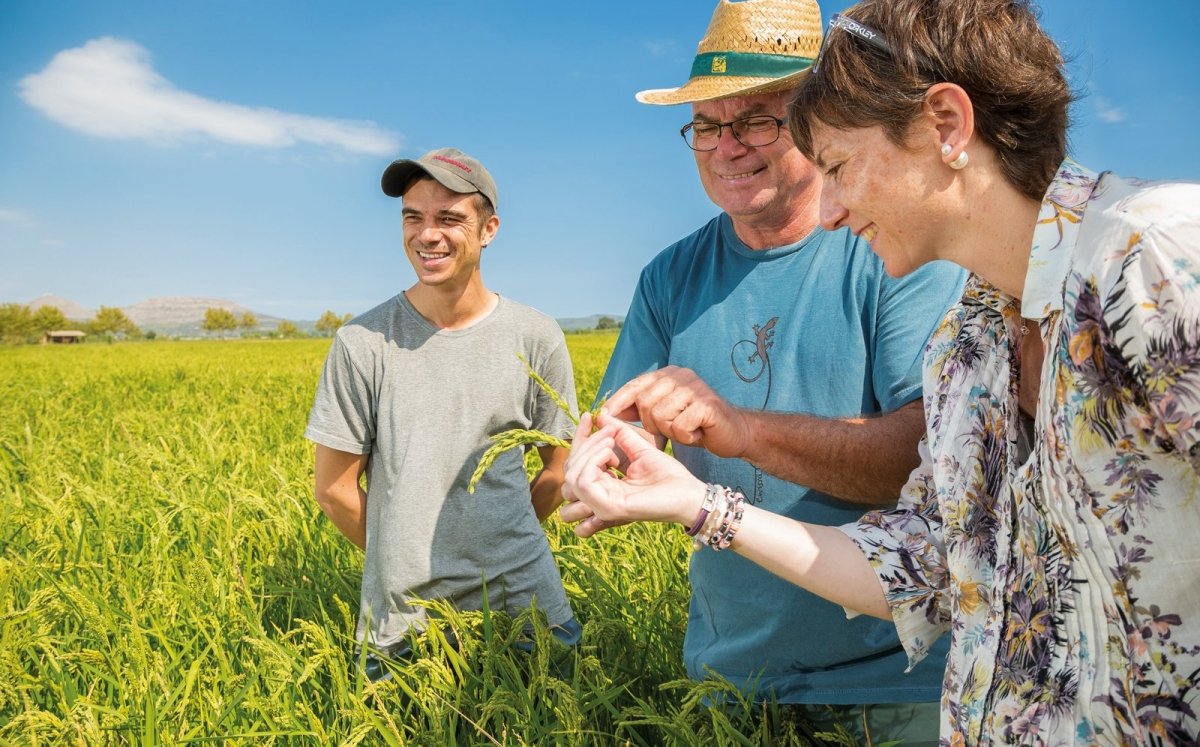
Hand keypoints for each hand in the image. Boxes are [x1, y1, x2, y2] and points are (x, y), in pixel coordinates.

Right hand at [561, 412, 704, 537]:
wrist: (689, 493)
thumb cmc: (669, 476)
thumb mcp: (640, 448)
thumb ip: (619, 434)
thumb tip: (600, 416)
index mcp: (605, 485)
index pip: (578, 463)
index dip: (580, 437)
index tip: (588, 415)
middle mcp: (599, 497)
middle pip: (570, 469)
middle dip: (584, 443)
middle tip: (608, 431)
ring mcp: (601, 504)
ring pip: (572, 476)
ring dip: (588, 452)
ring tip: (611, 442)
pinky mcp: (608, 508)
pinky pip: (584, 482)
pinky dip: (593, 461)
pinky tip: (611, 452)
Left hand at [601, 366, 749, 457]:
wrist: (734, 433)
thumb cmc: (695, 425)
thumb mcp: (662, 416)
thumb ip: (639, 411)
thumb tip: (605, 413)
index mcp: (668, 375)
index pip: (635, 385)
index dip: (617, 402)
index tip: (603, 417)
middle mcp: (680, 376)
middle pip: (644, 403)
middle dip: (652, 425)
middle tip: (671, 429)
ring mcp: (695, 388)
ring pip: (660, 416)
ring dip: (670, 432)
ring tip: (686, 430)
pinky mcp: (707, 404)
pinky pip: (679, 426)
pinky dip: (686, 437)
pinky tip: (697, 433)